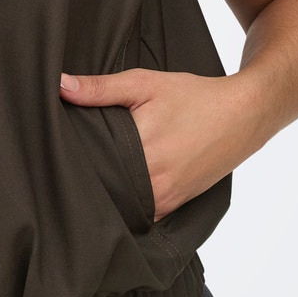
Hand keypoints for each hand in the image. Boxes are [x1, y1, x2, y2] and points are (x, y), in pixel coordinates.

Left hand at [59, 67, 252, 219]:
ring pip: (120, 205)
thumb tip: (60, 86)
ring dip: (105, 194)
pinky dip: (126, 202)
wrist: (243, 115)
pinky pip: (140, 212)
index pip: (89, 167)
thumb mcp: (145, 84)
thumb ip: (100, 88)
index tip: (54, 154)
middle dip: (85, 178)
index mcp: (141, 152)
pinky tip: (116, 187)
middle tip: (64, 165)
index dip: (69, 161)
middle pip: (103, 189)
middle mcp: (152, 184)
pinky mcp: (173, 206)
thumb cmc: (194, 97)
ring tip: (88, 177)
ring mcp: (164, 199)